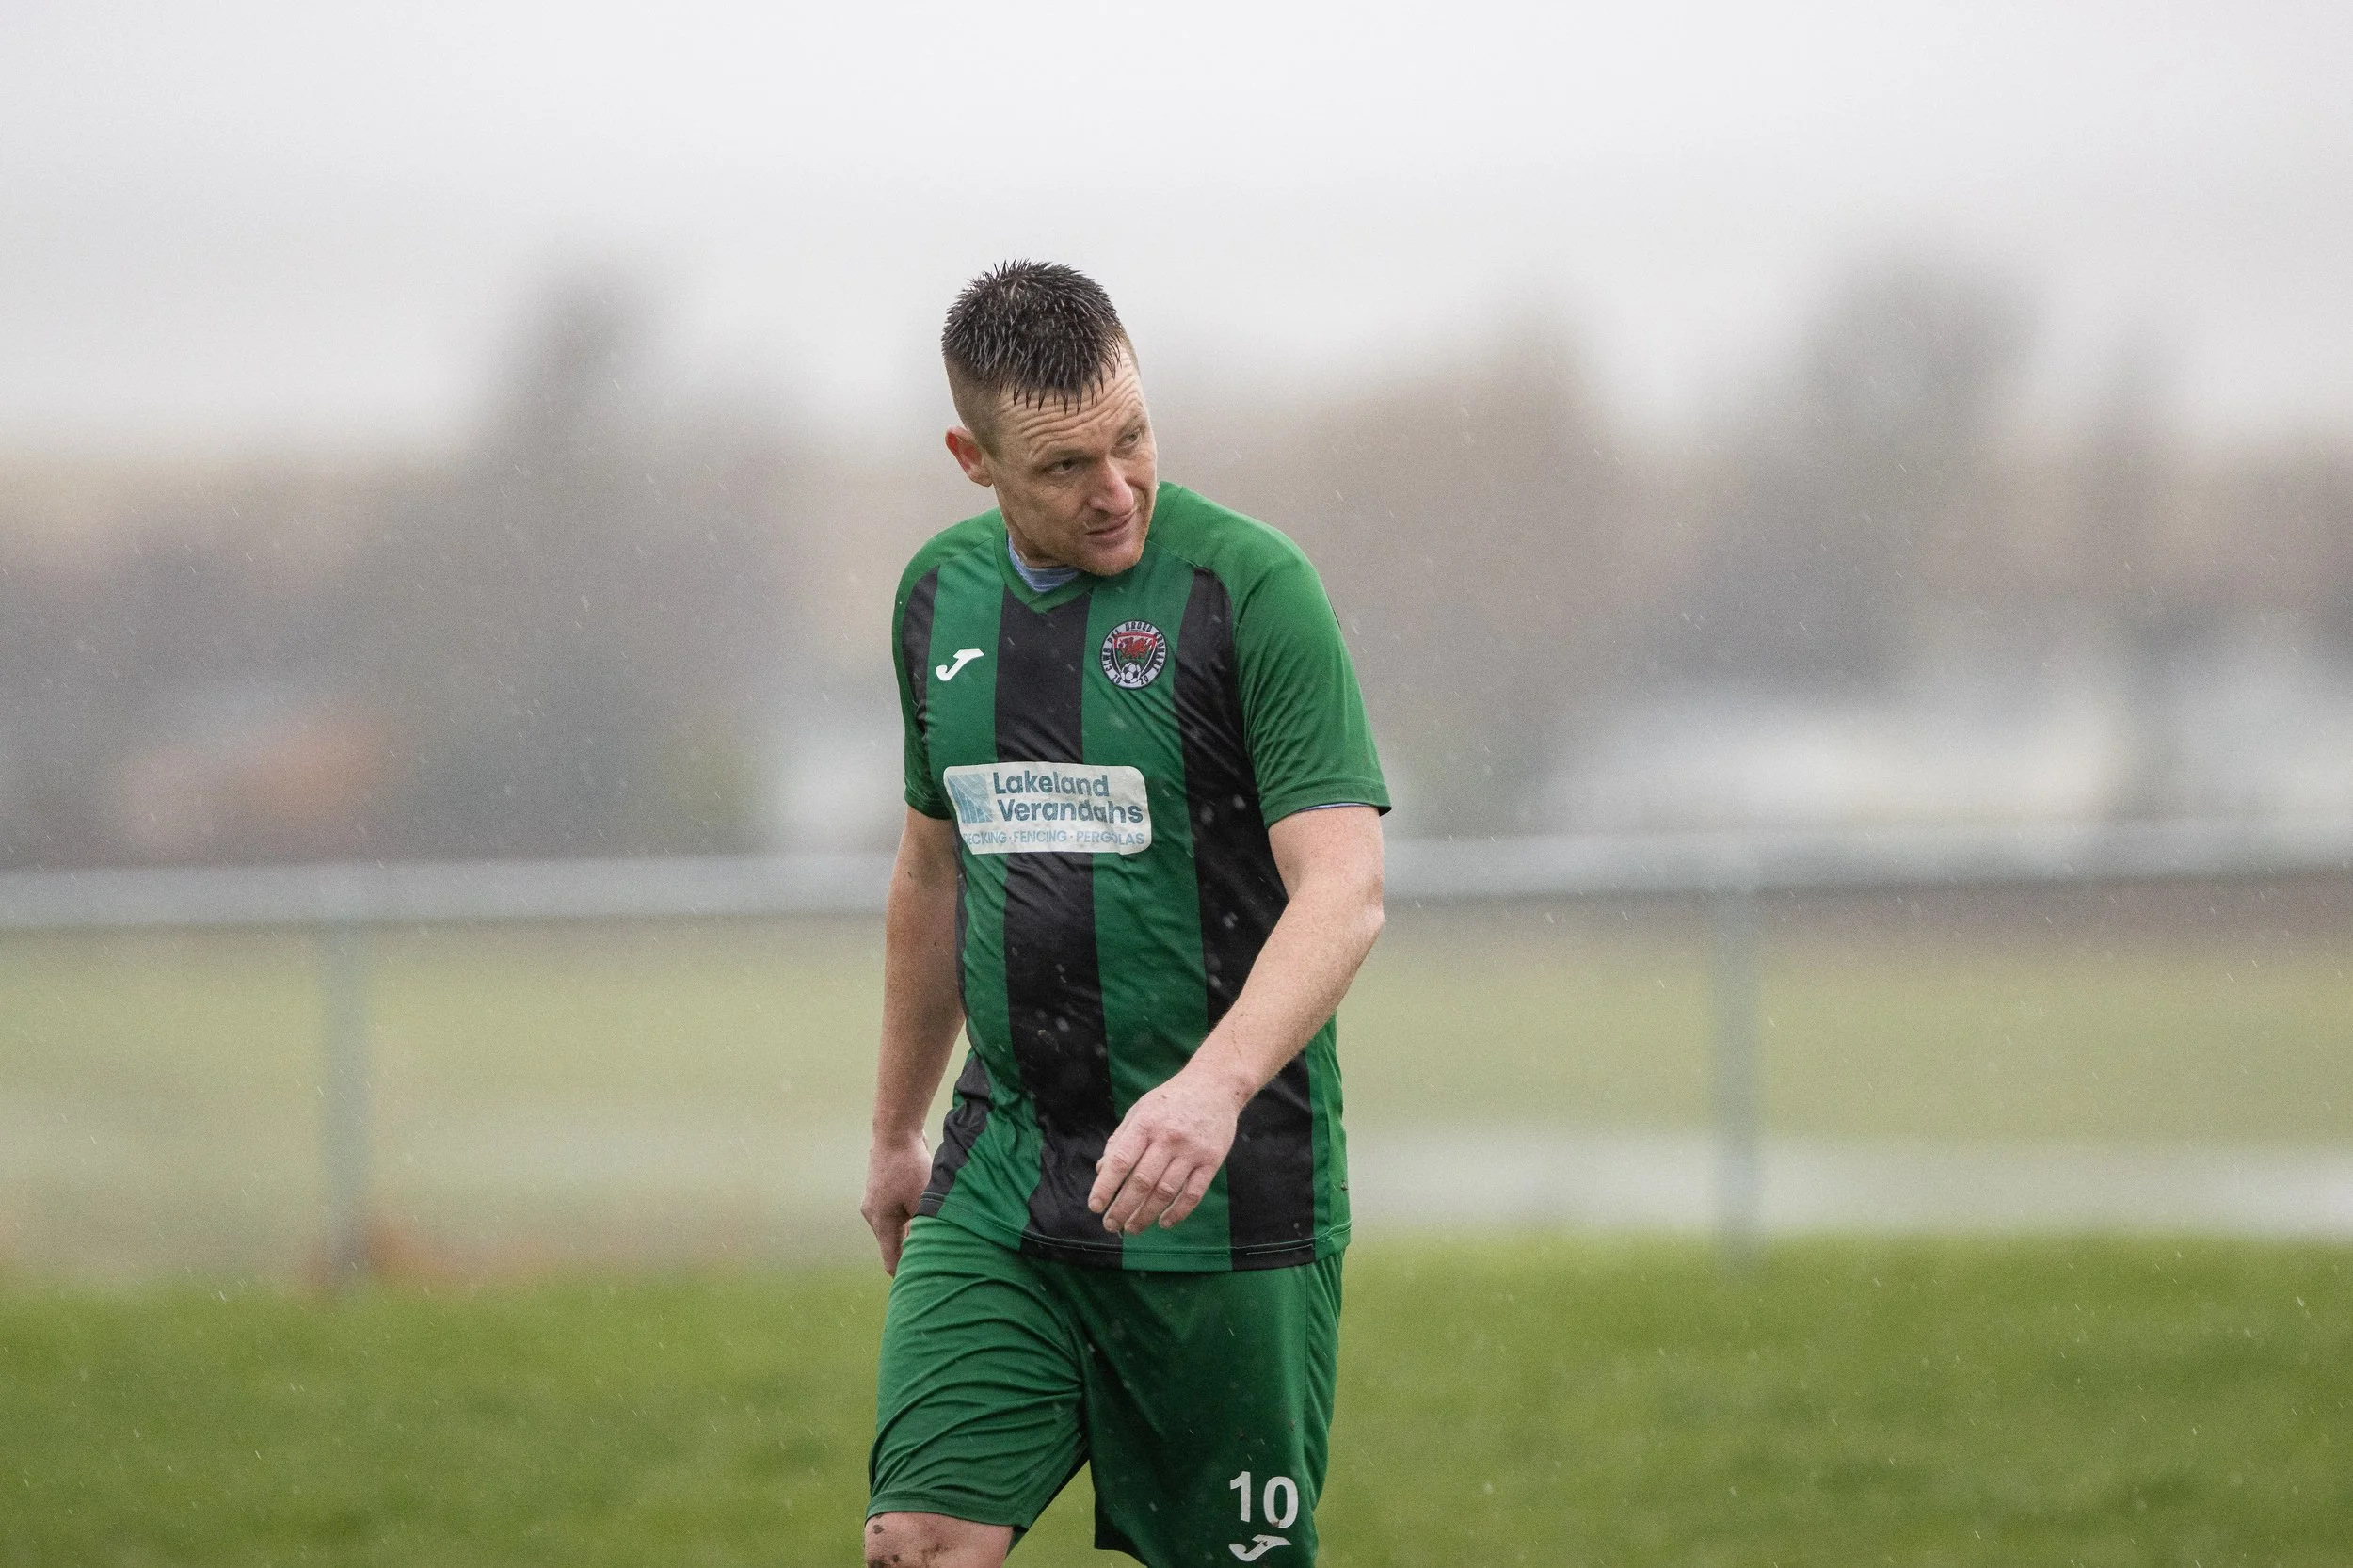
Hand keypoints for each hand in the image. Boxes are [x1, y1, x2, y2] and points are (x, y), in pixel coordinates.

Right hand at [862, 1130, 932, 1273]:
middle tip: (936, 1263)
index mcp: (881, 1223)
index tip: (922, 1285)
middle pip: (894, 1245)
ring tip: (935, 1237)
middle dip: (913, 1253)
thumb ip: (926, 1226)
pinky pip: (898, 1211)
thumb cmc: (910, 1166)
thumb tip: (935, 1248)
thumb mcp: (924, 1199)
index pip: (892, 1261)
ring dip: (914, 1231)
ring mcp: (876, 1201)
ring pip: (897, 1227)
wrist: (896, 1131)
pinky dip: (911, 1215)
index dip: (906, 1275)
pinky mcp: (884, 1189)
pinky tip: (927, 1211)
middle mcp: (874, 1215)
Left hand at [1088, 1066, 1247, 1234]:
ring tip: (1132, 1228)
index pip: (1121, 1161)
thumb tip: (1101, 1169)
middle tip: (1111, 1225)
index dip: (1106, 1186)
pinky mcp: (1212, 1160)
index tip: (1095, 1206)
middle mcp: (1168, 1138)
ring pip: (1165, 1192)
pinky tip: (1164, 1223)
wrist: (1216, 1085)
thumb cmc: (1172, 1099)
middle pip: (1142, 1182)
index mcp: (1146, 1124)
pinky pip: (1193, 1193)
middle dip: (1123, 1208)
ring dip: (1146, 1215)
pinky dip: (1178, 1213)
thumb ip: (1121, 1139)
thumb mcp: (1141, 1109)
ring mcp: (1191, 1151)